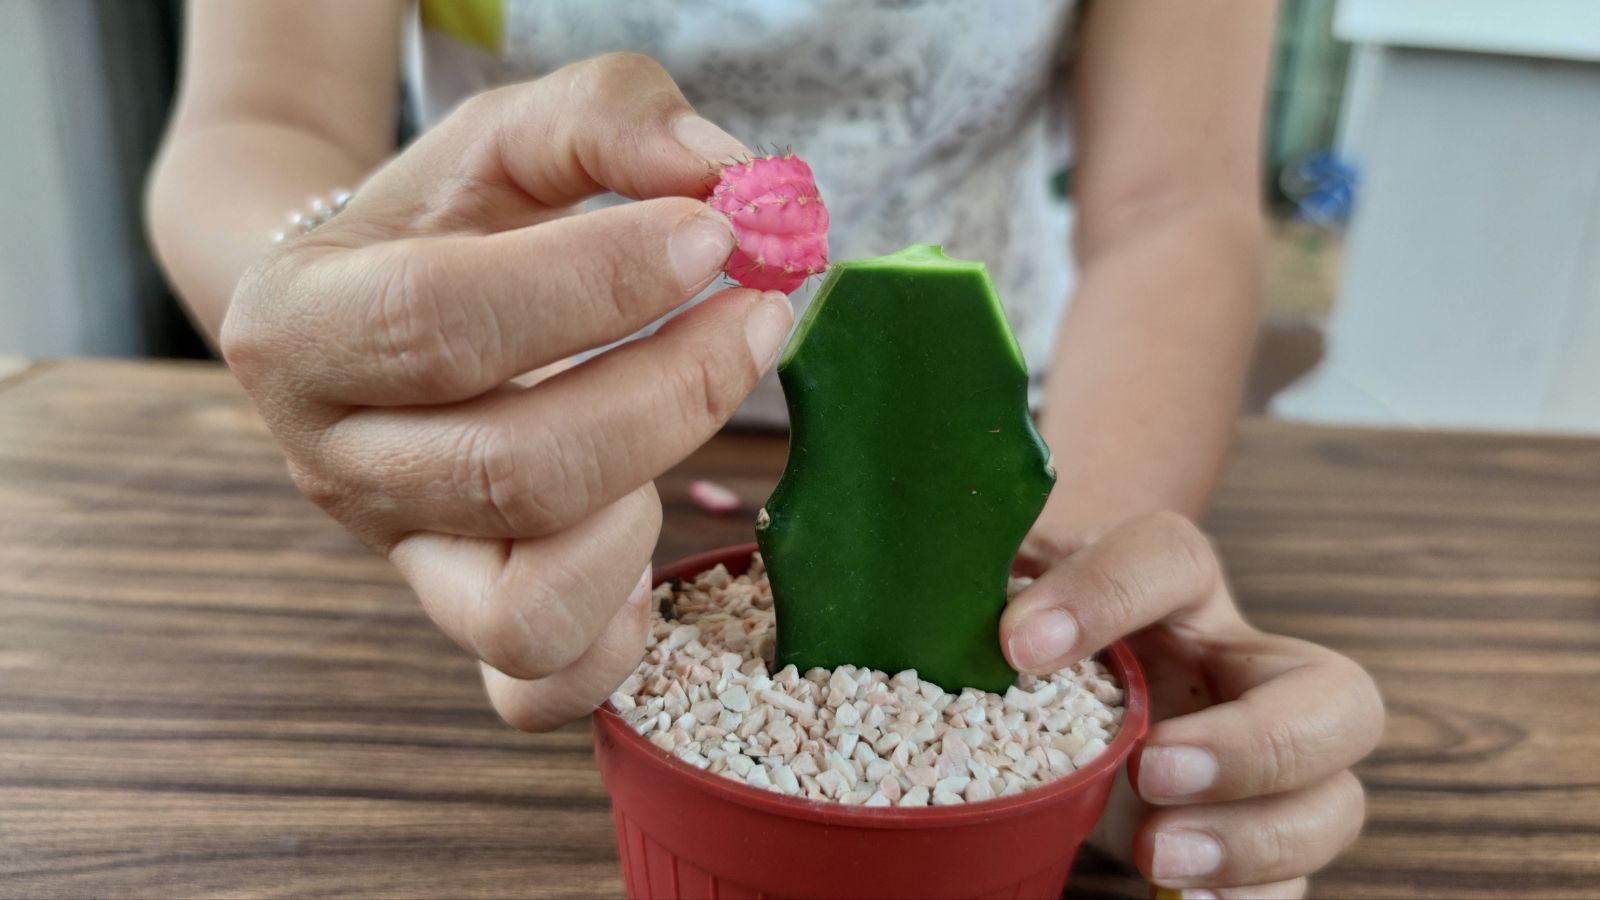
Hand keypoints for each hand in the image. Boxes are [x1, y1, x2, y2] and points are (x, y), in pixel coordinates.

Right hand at [222, 53, 791, 731]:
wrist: (366, 310)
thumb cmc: (445, 219)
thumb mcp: (504, 135)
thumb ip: (610, 118)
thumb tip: (723, 177)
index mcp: (302, 324)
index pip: (443, 321)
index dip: (596, 285)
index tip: (716, 235)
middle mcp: (333, 461)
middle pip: (511, 471)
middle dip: (670, 394)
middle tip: (760, 314)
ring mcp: (397, 556)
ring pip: (521, 610)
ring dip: (638, 515)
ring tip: (673, 423)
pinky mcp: (456, 615)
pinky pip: (535, 687)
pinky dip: (615, 640)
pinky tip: (646, 539)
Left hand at [1003, 513, 1383, 896]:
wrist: (1057, 668)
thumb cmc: (1035, 619)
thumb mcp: (1009, 582)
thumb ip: (984, 574)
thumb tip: (935, 597)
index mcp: (1177, 586)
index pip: (1171, 556)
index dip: (1106, 590)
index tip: (1019, 644)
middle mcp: (1242, 670)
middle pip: (1334, 693)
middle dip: (1255, 741)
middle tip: (1150, 768)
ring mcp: (1265, 763)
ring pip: (1334, 800)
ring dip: (1254, 837)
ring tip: (1156, 855)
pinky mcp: (1247, 838)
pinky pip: (1293, 880)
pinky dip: (1252, 897)